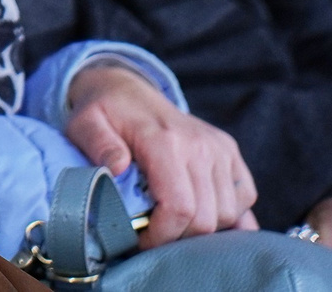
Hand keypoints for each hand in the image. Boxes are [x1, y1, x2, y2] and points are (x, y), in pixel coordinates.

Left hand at [63, 62, 259, 245]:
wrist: (128, 90)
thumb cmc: (104, 113)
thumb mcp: (86, 124)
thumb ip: (98, 145)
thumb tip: (116, 168)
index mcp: (164, 141)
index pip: (179, 207)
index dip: (162, 236)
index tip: (141, 242)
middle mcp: (200, 145)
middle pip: (207, 218)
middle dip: (179, 238)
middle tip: (154, 236)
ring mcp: (220, 147)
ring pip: (230, 213)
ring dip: (203, 229)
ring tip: (173, 222)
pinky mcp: (229, 150)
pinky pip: (245, 195)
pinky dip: (230, 214)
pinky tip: (202, 212)